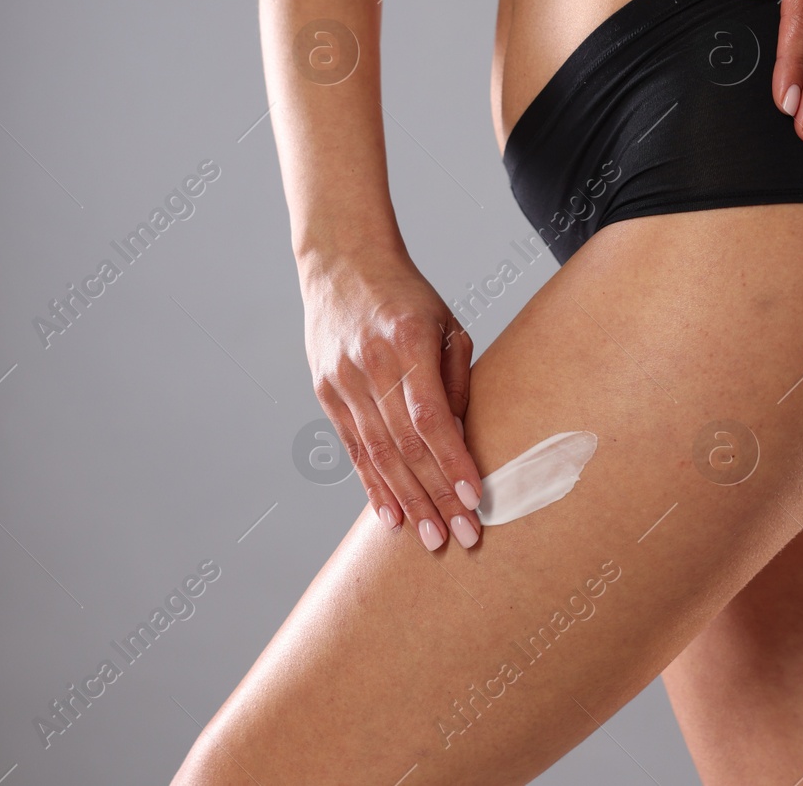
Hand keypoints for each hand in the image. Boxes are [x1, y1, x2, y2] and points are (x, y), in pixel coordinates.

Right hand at [301, 248, 482, 551]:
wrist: (342, 264)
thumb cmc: (407, 296)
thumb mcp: (446, 324)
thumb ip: (456, 381)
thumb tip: (463, 440)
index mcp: (407, 342)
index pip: (431, 417)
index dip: (452, 462)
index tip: (476, 499)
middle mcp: (371, 365)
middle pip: (405, 445)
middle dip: (436, 496)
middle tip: (461, 536)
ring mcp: (342, 381)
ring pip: (378, 454)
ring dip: (408, 501)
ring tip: (432, 537)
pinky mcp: (326, 393)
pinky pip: (353, 449)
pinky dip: (373, 485)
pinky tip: (391, 516)